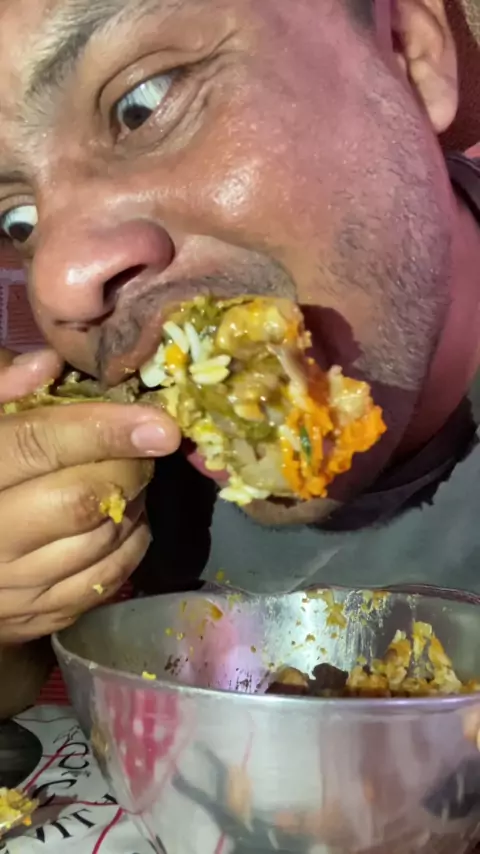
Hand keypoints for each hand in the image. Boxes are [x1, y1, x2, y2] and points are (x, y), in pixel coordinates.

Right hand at [0, 348, 179, 641]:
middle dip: (129, 467)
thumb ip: (1, 391)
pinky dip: (132, 543)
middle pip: (80, 501)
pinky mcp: (42, 617)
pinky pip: (108, 579)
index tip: (160, 422)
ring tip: (133, 475)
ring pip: (102, 543)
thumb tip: (50, 364)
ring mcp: (15, 588)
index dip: (103, 430)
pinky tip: (127, 515)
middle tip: (146, 445)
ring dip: (136, 503)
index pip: (38, 446)